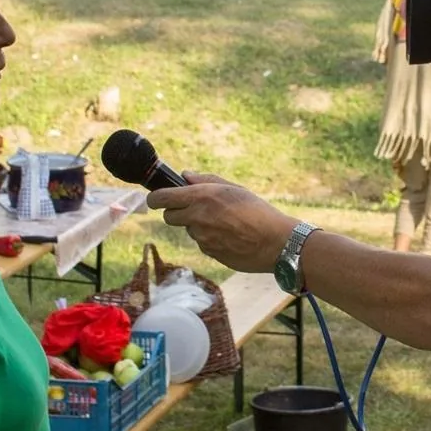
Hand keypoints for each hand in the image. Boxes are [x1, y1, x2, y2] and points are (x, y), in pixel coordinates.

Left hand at [147, 174, 295, 274]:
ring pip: (188, 230)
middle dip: (176, 213)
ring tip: (224, 223)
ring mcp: (201, 239)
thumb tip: (185, 176)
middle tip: (193, 209)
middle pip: (168, 217)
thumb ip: (205, 180)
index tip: (157, 198)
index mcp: (201, 197)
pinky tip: (230, 236)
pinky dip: (210, 239)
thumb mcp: (233, 188)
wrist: (276, 242)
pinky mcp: (208, 253)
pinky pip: (202, 243)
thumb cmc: (258, 210)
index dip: (155, 198)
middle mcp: (196, 218)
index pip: (160, 198)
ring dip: (197, 226)